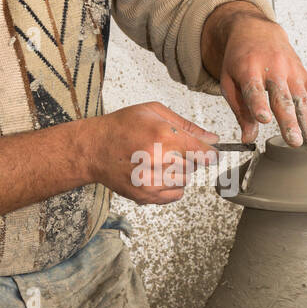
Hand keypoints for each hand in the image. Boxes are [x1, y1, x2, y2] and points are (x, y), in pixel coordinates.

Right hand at [85, 102, 218, 203]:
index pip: (203, 153)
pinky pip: (175, 195)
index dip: (210, 153)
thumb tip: (212, 139)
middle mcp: (158, 160)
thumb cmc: (122, 127)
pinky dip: (171, 186)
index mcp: (163, 136)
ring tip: (158, 160)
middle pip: (194, 166)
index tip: (210, 152)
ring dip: (178, 172)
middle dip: (187, 157)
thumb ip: (187, 126)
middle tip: (168, 149)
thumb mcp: (154, 112)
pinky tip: (155, 173)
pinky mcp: (145, 195)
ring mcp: (151, 181)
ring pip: (185, 180)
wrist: (94, 149)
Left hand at [205, 4, 306, 150]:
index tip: (264, 120)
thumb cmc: (240, 59)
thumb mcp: (230, 81)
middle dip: (290, 121)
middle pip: (283, 99)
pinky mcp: (304, 76)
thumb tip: (249, 138)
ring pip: (303, 100)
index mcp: (249, 69)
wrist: (256, 30)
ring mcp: (292, 73)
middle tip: (294, 142)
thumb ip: (240, 110)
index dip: (259, 104)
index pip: (254, 89)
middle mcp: (274, 70)